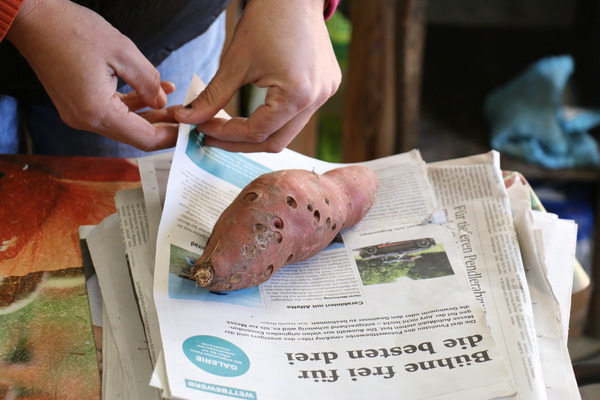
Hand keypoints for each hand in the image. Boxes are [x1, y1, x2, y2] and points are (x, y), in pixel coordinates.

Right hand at [6, 0, 177, 150]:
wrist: (33, 18)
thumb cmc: (71, 29)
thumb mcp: (122, 51)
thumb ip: (147, 81)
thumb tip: (163, 102)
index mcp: (96, 112)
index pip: (144, 138)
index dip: (171, 136)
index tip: (191, 129)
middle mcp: (86, 120)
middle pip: (135, 134)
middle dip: (164, 126)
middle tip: (188, 116)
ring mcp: (79, 113)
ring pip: (125, 123)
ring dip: (151, 114)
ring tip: (176, 101)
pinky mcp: (78, 103)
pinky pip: (112, 110)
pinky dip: (134, 104)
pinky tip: (154, 92)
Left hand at [174, 0, 340, 152]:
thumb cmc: (267, 19)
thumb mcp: (235, 62)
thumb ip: (212, 96)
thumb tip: (188, 118)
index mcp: (297, 94)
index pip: (256, 131)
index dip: (225, 134)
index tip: (202, 129)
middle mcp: (317, 99)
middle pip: (275, 141)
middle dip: (241, 143)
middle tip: (213, 138)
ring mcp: (325, 93)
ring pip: (288, 131)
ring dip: (259, 133)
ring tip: (231, 127)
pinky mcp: (327, 86)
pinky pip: (299, 114)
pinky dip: (276, 118)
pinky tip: (256, 112)